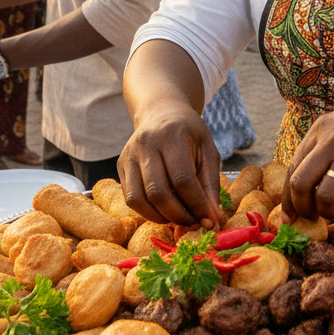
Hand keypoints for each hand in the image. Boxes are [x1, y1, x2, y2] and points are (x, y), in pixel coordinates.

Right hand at [118, 102, 221, 229]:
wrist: (161, 112)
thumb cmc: (189, 133)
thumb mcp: (208, 151)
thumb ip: (211, 184)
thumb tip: (213, 219)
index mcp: (172, 135)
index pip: (183, 179)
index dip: (197, 204)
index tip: (209, 220)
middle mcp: (146, 143)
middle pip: (159, 192)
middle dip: (179, 215)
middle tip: (195, 222)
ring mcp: (129, 155)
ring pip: (139, 200)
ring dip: (162, 217)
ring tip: (180, 218)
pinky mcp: (120, 166)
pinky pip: (130, 199)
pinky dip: (148, 212)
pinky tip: (164, 211)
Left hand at [282, 82, 333, 222]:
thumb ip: (324, 150)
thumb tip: (306, 189)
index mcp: (320, 129)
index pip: (292, 169)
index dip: (289, 198)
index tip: (289, 217)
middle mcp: (331, 141)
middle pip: (300, 184)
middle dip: (303, 209)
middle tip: (313, 218)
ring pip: (324, 197)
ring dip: (327, 212)